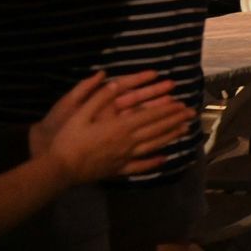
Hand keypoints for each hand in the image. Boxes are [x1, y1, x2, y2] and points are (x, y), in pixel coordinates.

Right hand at [30, 72, 195, 183]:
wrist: (58, 168)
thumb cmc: (68, 139)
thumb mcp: (80, 112)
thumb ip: (99, 97)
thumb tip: (115, 80)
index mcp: (120, 126)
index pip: (151, 116)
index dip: (168, 110)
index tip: (183, 104)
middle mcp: (128, 142)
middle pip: (157, 129)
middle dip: (175, 121)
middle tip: (191, 114)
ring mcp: (124, 157)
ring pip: (153, 146)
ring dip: (170, 137)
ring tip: (185, 130)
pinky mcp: (118, 170)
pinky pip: (140, 166)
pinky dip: (154, 163)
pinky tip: (164, 159)